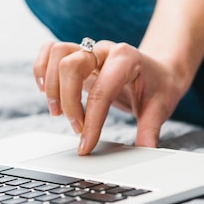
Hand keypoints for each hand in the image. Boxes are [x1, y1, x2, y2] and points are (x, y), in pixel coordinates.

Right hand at [33, 40, 183, 154]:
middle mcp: (105, 50)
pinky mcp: (78, 55)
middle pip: (71, 65)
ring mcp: (90, 50)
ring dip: (52, 85)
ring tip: (57, 111)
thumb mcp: (160, 109)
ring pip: (58, 53)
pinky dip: (42, 67)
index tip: (85, 145)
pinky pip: (50, 49)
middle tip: (77, 129)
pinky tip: (44, 88)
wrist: (160, 70)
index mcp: (127, 60)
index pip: (101, 91)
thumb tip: (145, 153)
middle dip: (69, 102)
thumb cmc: (159, 87)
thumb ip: (150, 131)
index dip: (91, 121)